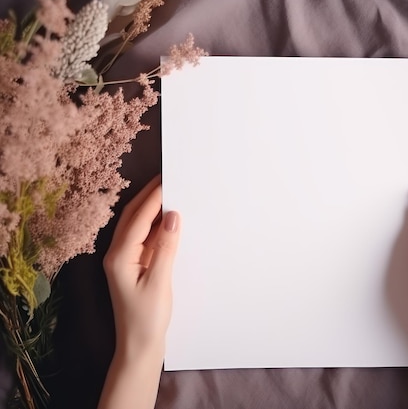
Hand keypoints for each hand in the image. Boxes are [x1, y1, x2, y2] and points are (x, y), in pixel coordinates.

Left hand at [103, 176, 180, 357]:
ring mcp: (125, 260)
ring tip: (172, 192)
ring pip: (138, 226)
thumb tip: (173, 216)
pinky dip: (156, 226)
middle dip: (149, 196)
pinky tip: (170, 221)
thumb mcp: (159, 282)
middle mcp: (117, 254)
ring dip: (153, 209)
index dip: (154, 198)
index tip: (169, 179)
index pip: (138, 219)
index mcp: (119, 256)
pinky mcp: (134, 266)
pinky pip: (145, 239)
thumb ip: (166, 247)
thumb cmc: (147, 319)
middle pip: (132, 216)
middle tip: (168, 177)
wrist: (139, 346)